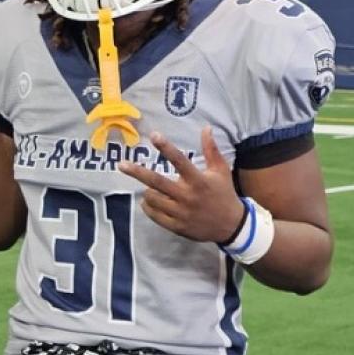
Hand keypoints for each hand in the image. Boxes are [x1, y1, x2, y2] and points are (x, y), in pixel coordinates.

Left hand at [118, 126, 243, 243]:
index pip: (179, 160)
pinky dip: (148, 207)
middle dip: (137, 172)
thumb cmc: (224, 194)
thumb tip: (206, 128)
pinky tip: (148, 201)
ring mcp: (181, 213)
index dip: (166, 147)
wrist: (232, 226)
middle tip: (121, 165)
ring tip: (147, 188)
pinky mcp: (177, 226)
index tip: (153, 135)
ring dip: (146, 191)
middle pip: (157, 182)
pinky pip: (155, 216)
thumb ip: (211, 150)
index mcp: (198, 180)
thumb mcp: (221, 170)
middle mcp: (187, 196)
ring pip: (153, 199)